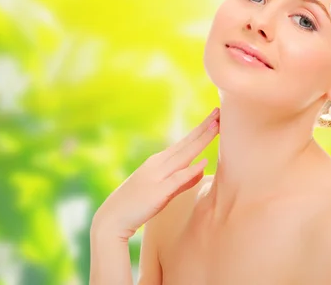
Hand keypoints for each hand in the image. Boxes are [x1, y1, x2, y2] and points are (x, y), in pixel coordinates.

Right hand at [91, 108, 219, 240]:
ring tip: (216, 127)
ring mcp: (157, 176)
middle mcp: (158, 164)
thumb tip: (201, 170)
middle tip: (219, 112)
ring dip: (200, 141)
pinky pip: (176, 179)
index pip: (184, 142)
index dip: (201, 130)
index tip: (216, 117)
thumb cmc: (136, 204)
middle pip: (186, 143)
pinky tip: (202, 162)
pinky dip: (190, 170)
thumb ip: (182, 181)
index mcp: (159, 162)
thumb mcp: (162, 189)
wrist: (112, 218)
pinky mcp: (157, 192)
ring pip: (183, 155)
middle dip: (204, 128)